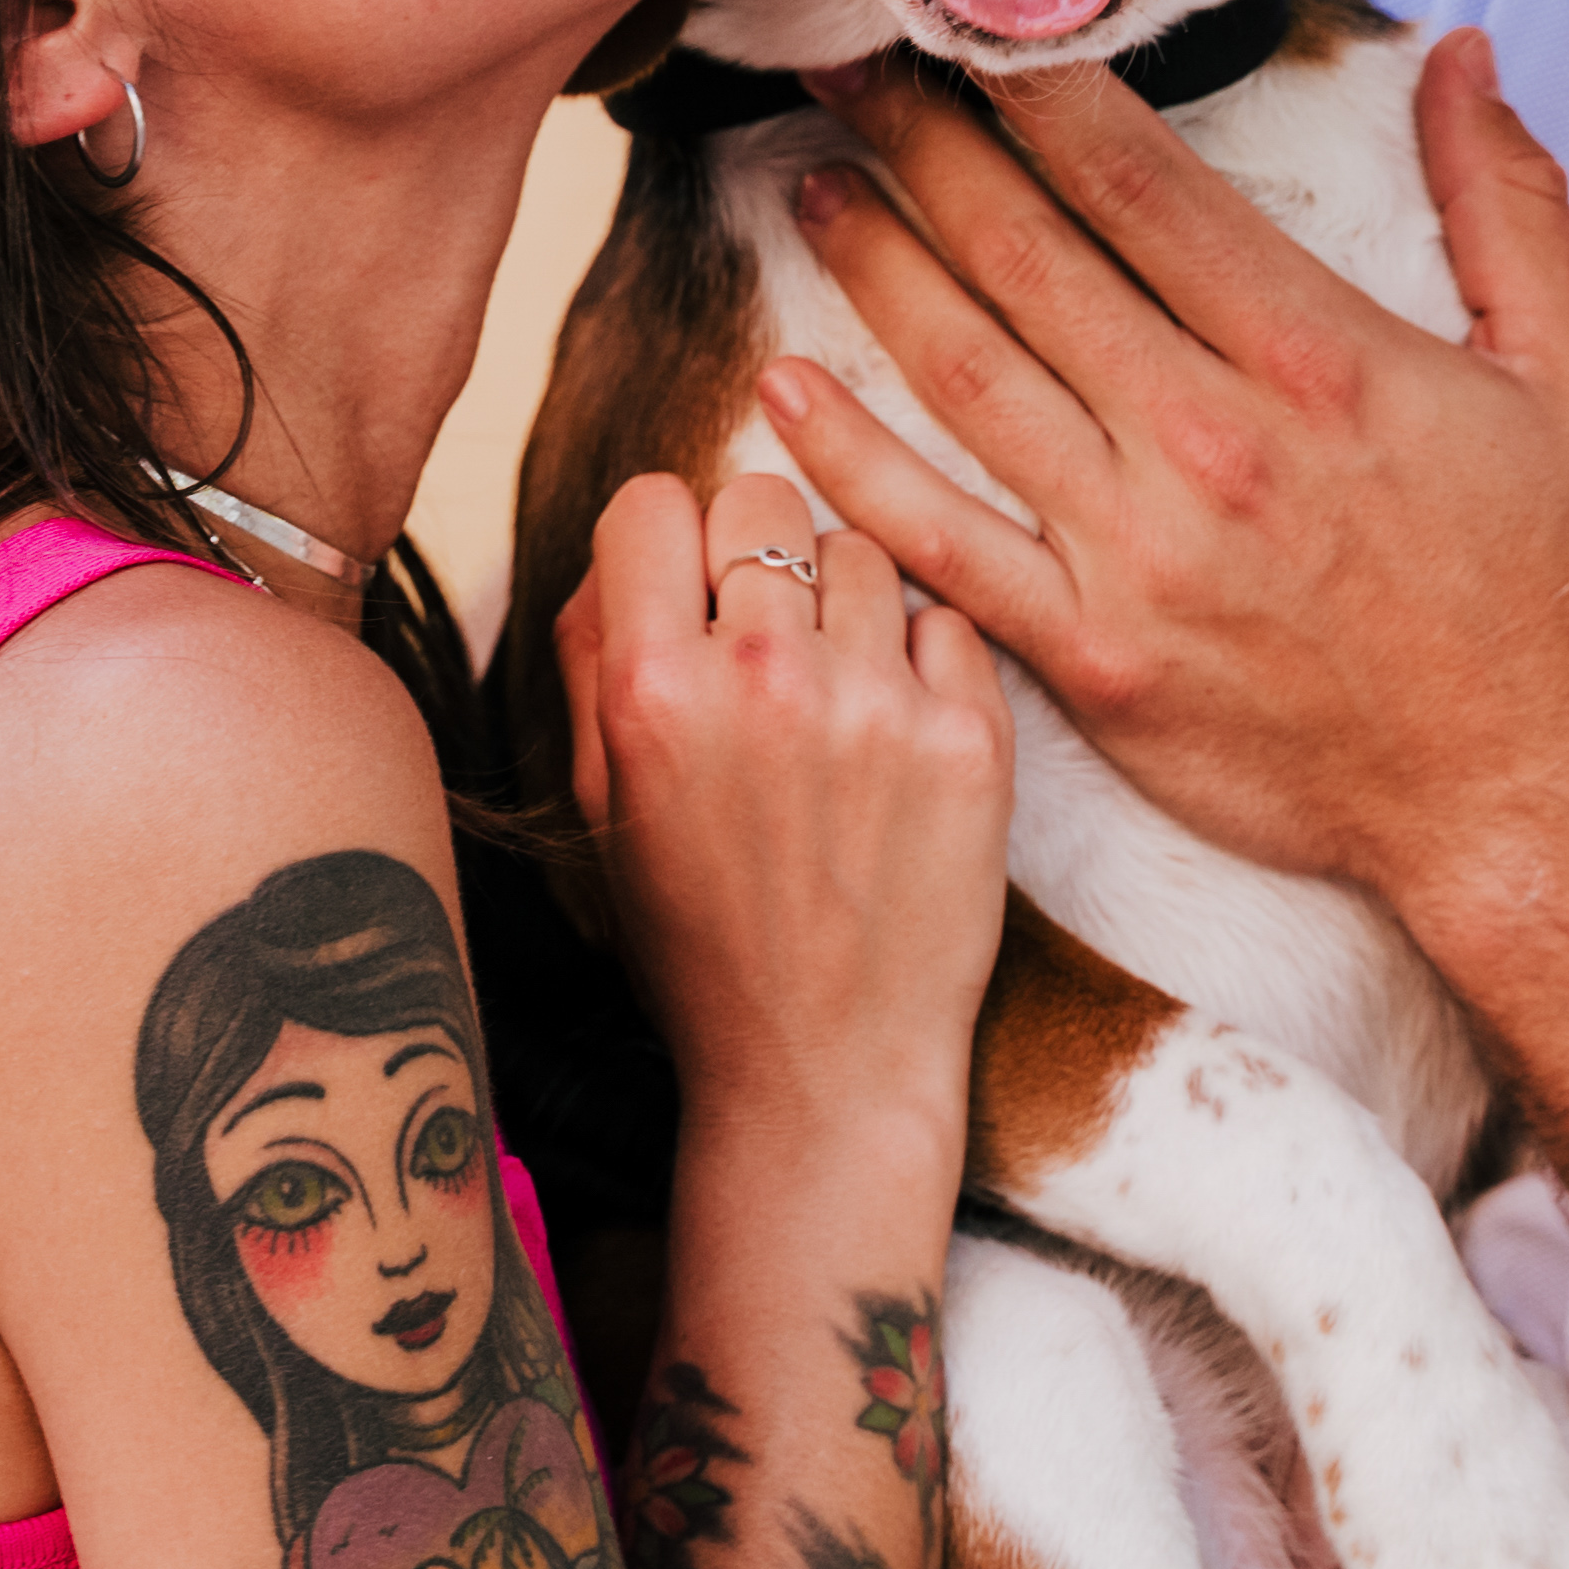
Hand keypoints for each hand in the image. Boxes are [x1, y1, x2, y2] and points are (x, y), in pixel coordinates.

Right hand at [555, 466, 1012, 1149]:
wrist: (824, 1067)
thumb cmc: (699, 938)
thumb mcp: (602, 802)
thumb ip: (596, 654)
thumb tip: (631, 541)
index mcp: (651, 691)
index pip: (653, 501)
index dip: (666, 541)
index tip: (685, 589)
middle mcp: (762, 679)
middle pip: (763, 501)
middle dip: (756, 556)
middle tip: (764, 641)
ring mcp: (877, 705)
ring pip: (861, 551)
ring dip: (843, 606)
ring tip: (834, 702)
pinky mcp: (972, 738)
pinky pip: (947, 619)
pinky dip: (923, 660)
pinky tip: (896, 737)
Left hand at [763, 36, 1568, 917]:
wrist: (1519, 802)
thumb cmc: (1546, 587)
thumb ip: (1507, 203)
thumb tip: (1465, 55)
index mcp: (1313, 353)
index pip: (1135, 178)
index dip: (1033, 86)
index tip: (964, 21)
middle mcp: (1206, 440)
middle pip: (1024, 253)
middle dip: (920, 143)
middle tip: (842, 68)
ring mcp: (1135, 552)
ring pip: (966, 375)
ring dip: (873, 269)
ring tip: (805, 187)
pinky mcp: (1089, 654)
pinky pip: (940, 543)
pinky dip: (852, 464)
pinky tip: (784, 392)